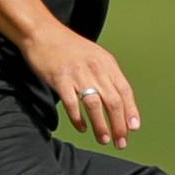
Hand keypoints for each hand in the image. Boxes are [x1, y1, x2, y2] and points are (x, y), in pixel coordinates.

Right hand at [22, 23, 139, 147]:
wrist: (41, 32)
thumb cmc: (67, 46)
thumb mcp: (93, 55)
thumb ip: (105, 74)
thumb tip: (118, 100)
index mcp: (106, 63)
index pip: (124, 90)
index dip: (131, 111)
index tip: (133, 128)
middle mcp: (95, 69)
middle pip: (113, 101)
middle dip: (119, 124)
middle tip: (120, 142)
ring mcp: (77, 74)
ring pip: (94, 105)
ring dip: (101, 125)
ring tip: (104, 139)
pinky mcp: (59, 79)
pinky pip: (72, 104)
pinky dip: (78, 118)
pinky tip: (82, 128)